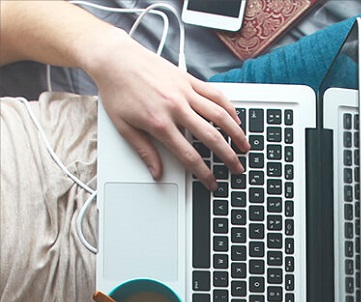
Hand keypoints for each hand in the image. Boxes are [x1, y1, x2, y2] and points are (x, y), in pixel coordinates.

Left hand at [82, 27, 248, 189]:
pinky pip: (215, 94)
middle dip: (228, 156)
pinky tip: (236, 118)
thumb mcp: (124, 126)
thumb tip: (156, 172)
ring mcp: (185, 92)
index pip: (189, 155)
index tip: (212, 182)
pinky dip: (229, 107)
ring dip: (235, 133)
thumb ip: (144, 151)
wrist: (115, 59)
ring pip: (219, 115)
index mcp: (159, 123)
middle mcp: (176, 108)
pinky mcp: (189, 80)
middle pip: (211, 137)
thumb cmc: (117, 91)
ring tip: (245, 146)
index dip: (204, 172)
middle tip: (238, 168)